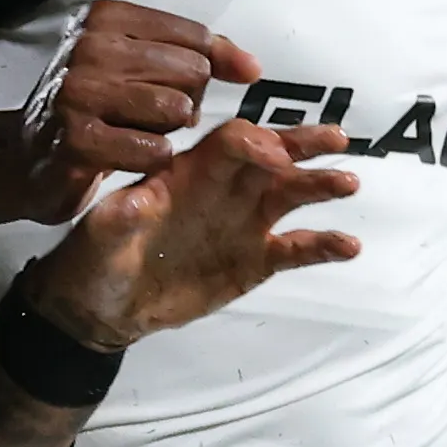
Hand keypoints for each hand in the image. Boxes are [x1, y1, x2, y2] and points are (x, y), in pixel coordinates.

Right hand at [10, 0, 257, 212]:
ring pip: (175, 109)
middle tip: (152, 117)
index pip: (195, 37)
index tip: (198, 87)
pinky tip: (128, 156)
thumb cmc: (88, 109)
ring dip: (167, 132)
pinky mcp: (77, 141)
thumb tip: (252, 67)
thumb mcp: (134, 65)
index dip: (211, 67)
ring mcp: (79, 93)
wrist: (19, 158)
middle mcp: (89, 47)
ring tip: (138, 134)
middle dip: (185, 102)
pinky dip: (151, 159)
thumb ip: (197, 56)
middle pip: (191, 72)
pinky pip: (153, 149)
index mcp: (105, 18)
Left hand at [10, 122, 357, 355]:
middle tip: (338, 140)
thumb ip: (120, 217)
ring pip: (291, 193)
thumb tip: (137, 201)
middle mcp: (225, 189)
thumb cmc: (96, 259)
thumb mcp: (99, 235)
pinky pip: (297, 248)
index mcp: (189, 172)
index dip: (254, 144)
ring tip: (350, 183)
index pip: (231, 143)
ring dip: (321, 185)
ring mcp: (244, 223)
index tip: (273, 157)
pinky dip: (324, 246)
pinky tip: (350, 246)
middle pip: (272, 155)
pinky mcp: (256, 260)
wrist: (104, 307)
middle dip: (304, 145)